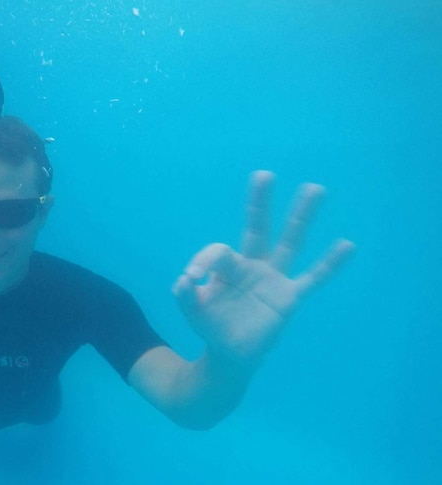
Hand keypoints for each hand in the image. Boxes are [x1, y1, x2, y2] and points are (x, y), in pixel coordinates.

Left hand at [172, 171, 354, 366]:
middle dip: (259, 203)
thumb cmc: (212, 326)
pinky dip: (330, 264)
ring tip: (314, 188)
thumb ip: (185, 295)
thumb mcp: (192, 311)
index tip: (192, 277)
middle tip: (263, 175)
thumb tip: (184, 279)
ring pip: (290, 242)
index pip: (218, 252)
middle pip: (257, 228)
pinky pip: (313, 278)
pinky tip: (347, 245)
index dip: (204, 261)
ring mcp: (273, 279)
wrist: (230, 354)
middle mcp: (252, 265)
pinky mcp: (289, 298)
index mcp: (227, 267)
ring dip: (301, 217)